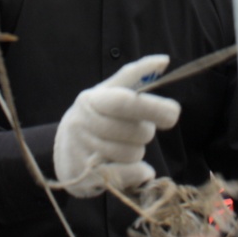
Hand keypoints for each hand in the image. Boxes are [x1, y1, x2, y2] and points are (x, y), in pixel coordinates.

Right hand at [53, 54, 180, 197]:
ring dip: (138, 152)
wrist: (62, 150)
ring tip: (126, 147)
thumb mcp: (108, 93)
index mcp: (92, 99)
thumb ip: (135, 76)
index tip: (174, 112)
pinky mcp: (85, 176)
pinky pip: (125, 175)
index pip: (124, 102)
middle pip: (135, 131)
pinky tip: (138, 168)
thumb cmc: (94, 116)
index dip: (153, 107)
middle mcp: (83, 123)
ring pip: (132, 154)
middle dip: (146, 132)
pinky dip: (138, 173)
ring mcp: (82, 151)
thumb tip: (164, 60)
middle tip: (140, 131)